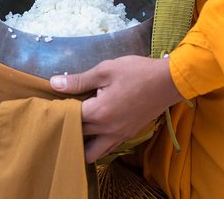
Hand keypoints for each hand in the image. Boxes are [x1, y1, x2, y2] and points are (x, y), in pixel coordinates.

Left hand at [50, 55, 182, 162]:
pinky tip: (94, 129)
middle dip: (67, 126)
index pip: (68, 117)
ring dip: (81, 142)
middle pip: (77, 136)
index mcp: (98, 112)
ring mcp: (118, 136)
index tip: (55, 99)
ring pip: (92, 153)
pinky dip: (96, 144)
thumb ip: (79, 80)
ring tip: (77, 125)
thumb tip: (54, 84)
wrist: (169, 82)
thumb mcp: (106, 70)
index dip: (59, 108)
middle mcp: (107, 130)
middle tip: (63, 111)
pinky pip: (106, 149)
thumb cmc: (137, 72)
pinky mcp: (127, 136)